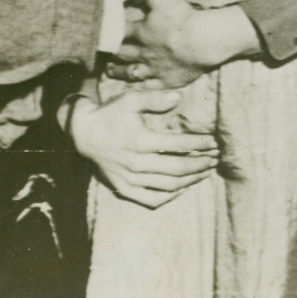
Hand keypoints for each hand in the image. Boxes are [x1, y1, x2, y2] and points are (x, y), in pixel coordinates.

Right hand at [68, 88, 217, 207]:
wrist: (82, 134)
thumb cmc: (108, 114)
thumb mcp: (129, 100)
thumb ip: (154, 99)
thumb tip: (179, 97)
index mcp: (140, 141)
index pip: (179, 146)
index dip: (199, 144)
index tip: (213, 142)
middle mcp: (137, 163)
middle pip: (178, 169)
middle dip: (201, 164)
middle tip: (214, 159)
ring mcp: (130, 179)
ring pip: (169, 186)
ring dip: (191, 180)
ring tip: (204, 172)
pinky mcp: (123, 188)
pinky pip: (152, 199)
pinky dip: (170, 196)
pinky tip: (181, 188)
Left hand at [108, 0, 260, 84]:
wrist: (204, 40)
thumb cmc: (183, 17)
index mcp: (140, 32)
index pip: (118, 32)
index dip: (108, 32)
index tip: (101, 32)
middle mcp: (142, 52)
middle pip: (120, 54)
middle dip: (110, 53)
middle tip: (102, 53)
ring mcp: (154, 69)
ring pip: (130, 72)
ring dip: (118, 71)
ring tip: (109, 71)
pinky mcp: (167, 81)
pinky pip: (148, 87)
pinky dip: (138, 86)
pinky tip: (132, 86)